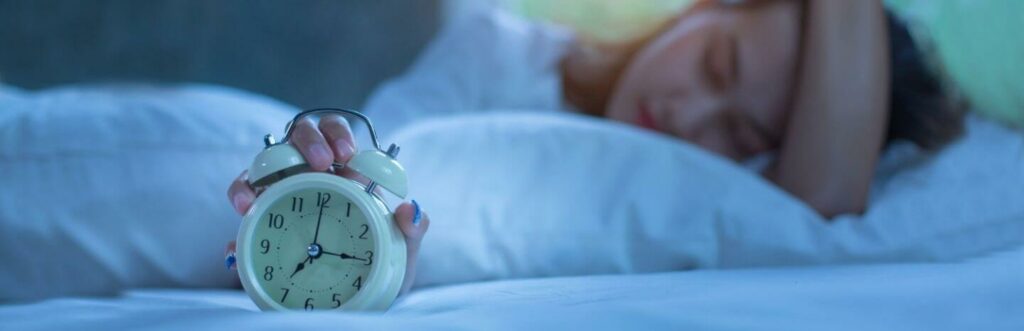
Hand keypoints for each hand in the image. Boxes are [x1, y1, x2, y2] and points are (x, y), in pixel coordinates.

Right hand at [225, 114, 430, 295]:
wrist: (353, 297)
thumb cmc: (377, 263)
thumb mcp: (400, 251)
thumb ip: (412, 231)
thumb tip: (410, 209)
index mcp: (344, 170)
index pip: (336, 133)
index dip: (337, 134)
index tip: (346, 154)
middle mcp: (311, 171)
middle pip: (300, 135)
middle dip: (308, 141)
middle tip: (321, 163)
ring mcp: (283, 188)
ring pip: (264, 162)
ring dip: (259, 170)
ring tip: (258, 194)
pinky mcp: (259, 212)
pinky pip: (243, 199)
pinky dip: (239, 202)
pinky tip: (241, 221)